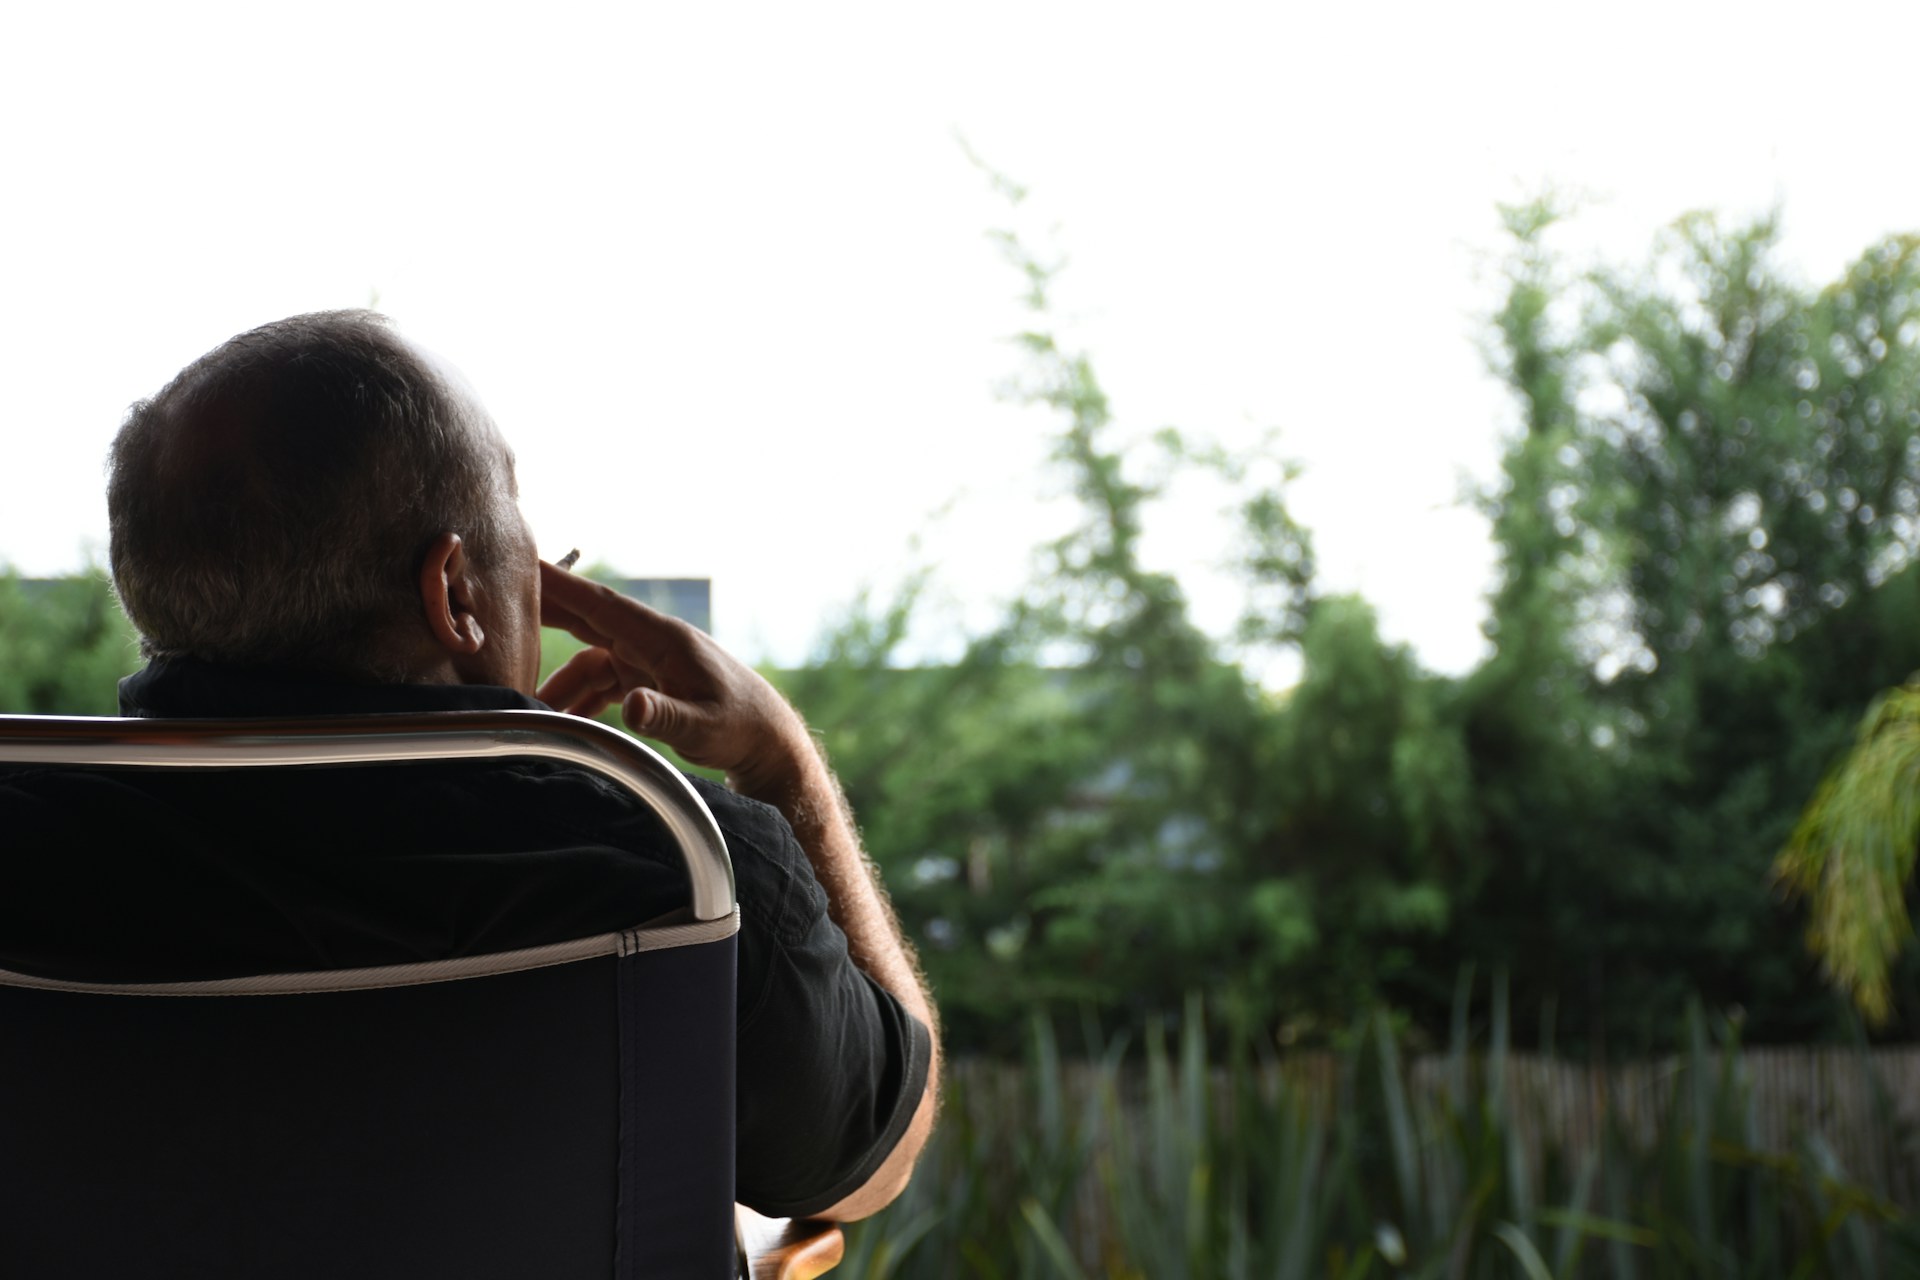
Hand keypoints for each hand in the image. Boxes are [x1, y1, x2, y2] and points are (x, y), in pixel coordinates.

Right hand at [536, 561, 813, 792]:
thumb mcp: (703, 727)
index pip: (599, 602)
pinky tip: (555, 719)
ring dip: (554, 678)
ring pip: (586, 658)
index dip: (558, 583)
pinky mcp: (646, 682)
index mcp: (661, 637)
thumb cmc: (741, 727)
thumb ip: (667, 716)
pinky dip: (575, 699)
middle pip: (584, 618)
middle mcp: (649, 642)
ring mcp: (646, 661)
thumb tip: (632, 707)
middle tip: (489, 604)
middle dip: (539, 612)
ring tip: (517, 696)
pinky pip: (598, 683)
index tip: (521, 563)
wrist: (767, 741)